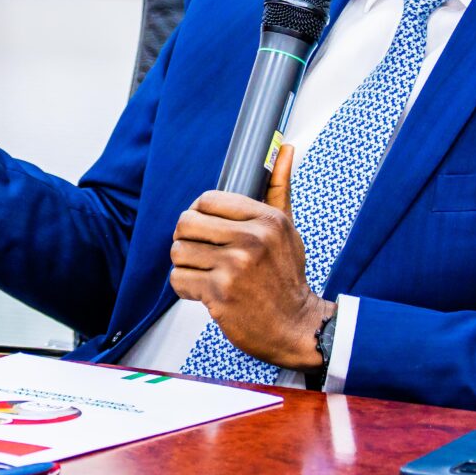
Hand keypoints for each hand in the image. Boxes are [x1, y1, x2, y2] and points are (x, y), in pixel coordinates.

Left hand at [168, 147, 333, 368]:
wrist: (297, 326)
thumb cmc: (286, 276)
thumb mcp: (287, 229)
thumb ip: (279, 188)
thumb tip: (285, 148)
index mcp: (267, 219)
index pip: (206, 200)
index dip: (200, 216)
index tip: (209, 232)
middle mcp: (252, 239)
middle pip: (185, 223)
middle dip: (187, 240)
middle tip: (203, 254)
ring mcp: (235, 266)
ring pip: (178, 252)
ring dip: (187, 266)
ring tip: (208, 274)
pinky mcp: (220, 293)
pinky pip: (178, 280)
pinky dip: (187, 289)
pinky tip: (207, 293)